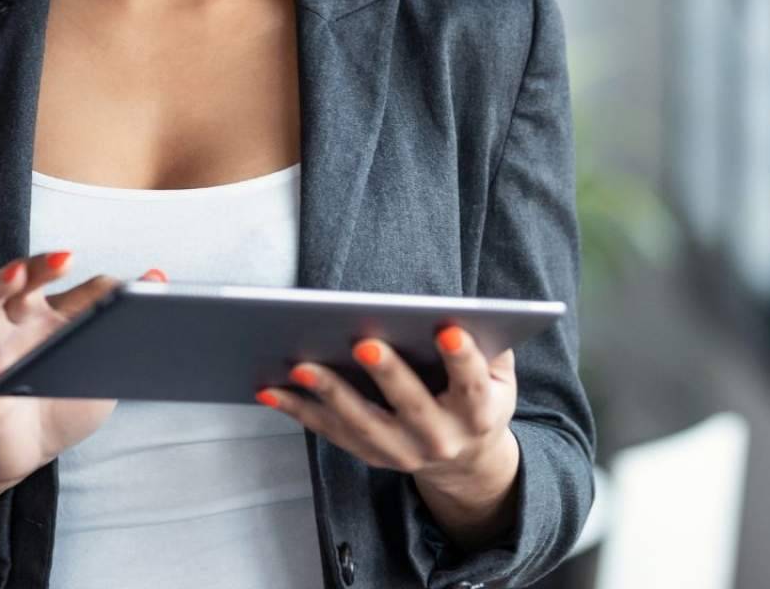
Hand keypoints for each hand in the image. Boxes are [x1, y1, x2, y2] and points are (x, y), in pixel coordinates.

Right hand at [0, 250, 164, 488]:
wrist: (29, 453)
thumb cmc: (66, 402)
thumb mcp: (105, 376)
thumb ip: (125, 342)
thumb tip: (155, 300)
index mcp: (58, 317)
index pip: (82, 291)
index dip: (109, 290)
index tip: (146, 286)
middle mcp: (23, 325)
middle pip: (23, 283)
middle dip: (41, 266)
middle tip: (65, 258)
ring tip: (14, 274)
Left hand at [254, 325, 518, 487]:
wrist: (465, 460)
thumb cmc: (478, 397)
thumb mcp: (498, 376)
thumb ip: (489, 344)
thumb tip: (466, 309)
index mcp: (478, 414)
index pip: (470, 385)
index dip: (462, 359)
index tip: (448, 330)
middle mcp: (440, 439)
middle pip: (412, 407)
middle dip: (387, 374)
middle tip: (363, 342)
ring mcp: (402, 453)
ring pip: (363, 424)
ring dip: (330, 394)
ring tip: (300, 366)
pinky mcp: (370, 455)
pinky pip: (332, 432)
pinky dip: (299, 411)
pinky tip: (271, 388)